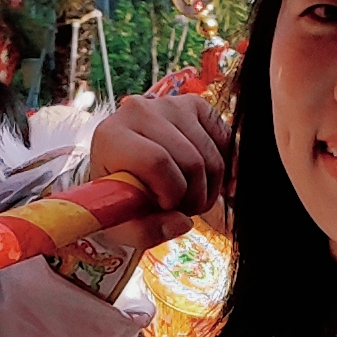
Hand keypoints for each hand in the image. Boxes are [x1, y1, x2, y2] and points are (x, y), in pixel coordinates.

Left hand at [84, 90, 230, 250]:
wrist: (124, 167)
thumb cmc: (120, 196)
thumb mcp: (122, 224)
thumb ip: (145, 232)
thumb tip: (183, 222)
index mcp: (111, 135)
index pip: (156, 161)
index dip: (170, 193)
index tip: (165, 206)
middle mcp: (139, 111)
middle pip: (190, 159)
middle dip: (194, 196)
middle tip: (182, 207)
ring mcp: (169, 104)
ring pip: (210, 154)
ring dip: (209, 187)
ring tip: (190, 196)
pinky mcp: (193, 105)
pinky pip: (225, 140)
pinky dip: (225, 167)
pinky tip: (209, 180)